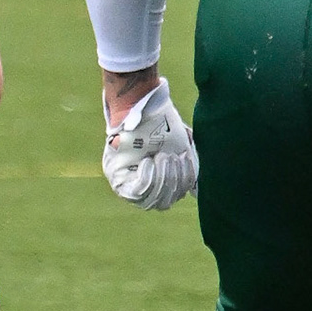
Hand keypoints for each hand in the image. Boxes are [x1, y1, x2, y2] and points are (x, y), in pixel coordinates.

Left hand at [102, 78, 197, 209]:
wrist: (139, 107)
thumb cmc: (161, 124)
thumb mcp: (180, 147)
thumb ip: (187, 168)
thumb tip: (194, 192)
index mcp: (159, 180)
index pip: (174, 196)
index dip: (184, 181)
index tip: (184, 158)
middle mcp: (142, 187)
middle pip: (164, 203)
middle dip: (174, 180)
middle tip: (171, 157)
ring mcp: (128, 186)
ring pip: (152, 200)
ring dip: (163, 178)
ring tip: (162, 156)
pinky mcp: (117, 181)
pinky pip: (137, 193)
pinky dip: (149, 179)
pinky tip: (148, 161)